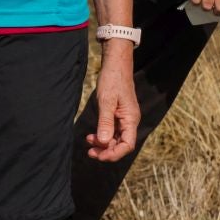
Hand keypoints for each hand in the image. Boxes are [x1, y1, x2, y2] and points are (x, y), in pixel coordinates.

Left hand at [84, 42, 139, 161]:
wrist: (116, 65)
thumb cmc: (112, 80)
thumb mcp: (106, 101)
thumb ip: (105, 122)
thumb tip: (104, 142)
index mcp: (131, 119)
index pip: (127, 145)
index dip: (114, 154)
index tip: (99, 154)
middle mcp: (130, 122)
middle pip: (121, 145)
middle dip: (106, 151)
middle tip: (90, 152)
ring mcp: (124, 119)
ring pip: (115, 140)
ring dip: (103, 144)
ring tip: (88, 140)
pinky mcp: (118, 116)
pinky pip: (112, 132)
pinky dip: (102, 136)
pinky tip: (92, 135)